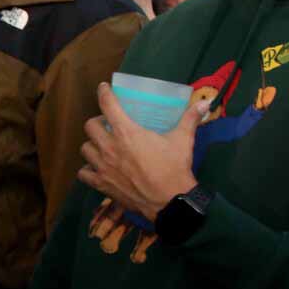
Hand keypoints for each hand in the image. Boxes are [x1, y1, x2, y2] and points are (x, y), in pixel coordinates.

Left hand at [77, 83, 206, 220]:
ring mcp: (102, 166)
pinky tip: (96, 169)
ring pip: (85, 148)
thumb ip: (190, 119)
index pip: (107, 105)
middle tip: (108, 125)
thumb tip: (204, 103)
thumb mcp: (183, 140)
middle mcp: (109, 146)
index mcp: (126, 132)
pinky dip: (87, 170)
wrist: (169, 200)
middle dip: (97, 122)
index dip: (103, 93)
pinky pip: (83, 173)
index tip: (103, 88)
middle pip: (90, 126)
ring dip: (92, 145)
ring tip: (102, 146)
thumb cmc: (174, 167)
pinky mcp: (100, 183)